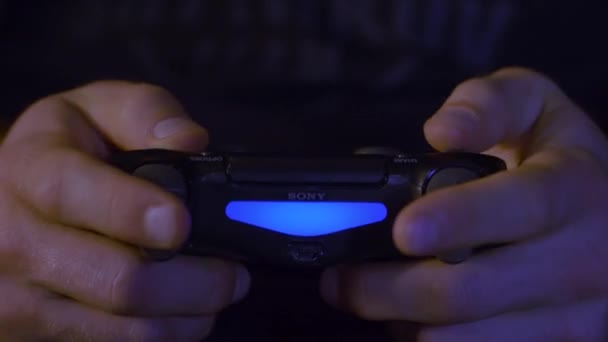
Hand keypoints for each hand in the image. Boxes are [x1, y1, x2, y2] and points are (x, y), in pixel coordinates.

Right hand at [0, 81, 249, 340]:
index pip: (70, 194)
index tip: (181, 223)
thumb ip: (145, 113)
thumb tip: (189, 141)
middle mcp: (12, 240)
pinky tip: (182, 312)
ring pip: (124, 328)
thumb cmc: (67, 152)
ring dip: (188, 314)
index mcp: (26, 170)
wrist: (8, 202)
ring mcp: (17, 299)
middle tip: (235, 275)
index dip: (131, 211)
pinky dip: (164, 334)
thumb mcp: (97, 109)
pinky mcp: (32, 336)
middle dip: (194, 281)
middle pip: (116, 280)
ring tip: (218, 293)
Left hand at [320, 68, 607, 340]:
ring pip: (461, 340)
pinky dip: (427, 338)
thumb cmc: (555, 158)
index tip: (403, 229)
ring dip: (399, 319)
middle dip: (387, 289)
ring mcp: (575, 315)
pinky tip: (412, 314)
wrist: (605, 215)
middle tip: (340, 277)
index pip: (518, 207)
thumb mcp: (532, 106)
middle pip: (469, 292)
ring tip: (371, 293)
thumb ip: (485, 104)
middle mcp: (583, 259)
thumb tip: (440, 133)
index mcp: (575, 188)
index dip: (457, 220)